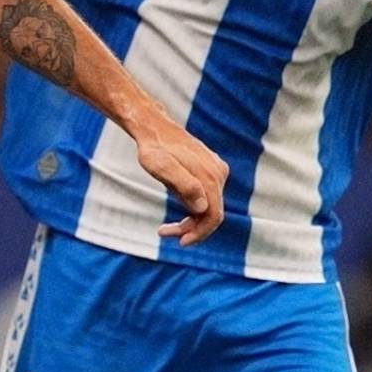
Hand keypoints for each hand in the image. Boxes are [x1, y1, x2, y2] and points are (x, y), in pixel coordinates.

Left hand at [130, 114, 227, 245]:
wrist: (153, 127)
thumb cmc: (154, 148)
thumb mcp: (162, 168)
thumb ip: (184, 185)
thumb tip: (202, 206)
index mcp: (211, 176)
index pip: (213, 215)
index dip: (199, 233)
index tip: (180, 243)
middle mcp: (219, 173)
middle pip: (211, 212)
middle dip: (192, 228)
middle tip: (164, 232)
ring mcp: (216, 171)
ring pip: (208, 206)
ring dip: (191, 220)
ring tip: (166, 226)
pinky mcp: (209, 169)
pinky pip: (206, 195)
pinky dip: (192, 208)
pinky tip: (174, 203)